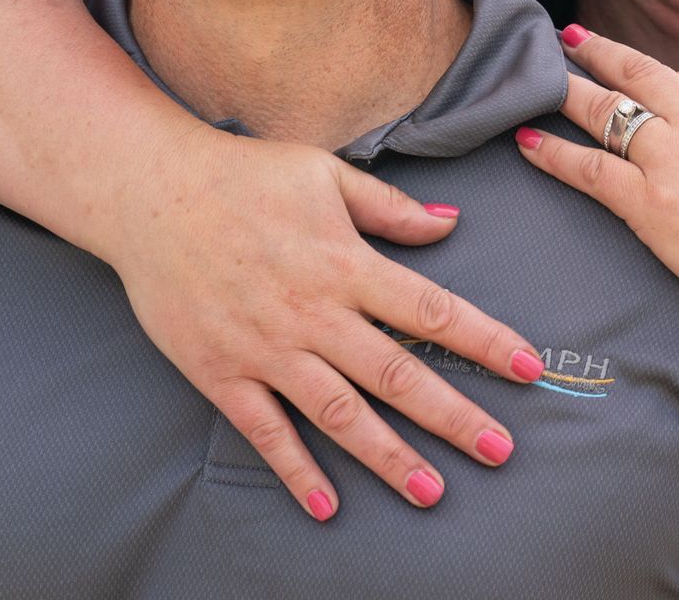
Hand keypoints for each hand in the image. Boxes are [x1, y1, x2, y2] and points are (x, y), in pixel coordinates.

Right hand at [101, 118, 546, 520]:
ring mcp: (266, 347)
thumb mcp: (325, 173)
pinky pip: (264, 430)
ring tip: (432, 492)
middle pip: (396, 375)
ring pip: (338, 414)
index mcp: (345, 262)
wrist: (149, 192)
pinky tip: (327, 505)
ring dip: (388, 456)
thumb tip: (451, 224)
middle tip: (500, 450)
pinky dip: (296, 470)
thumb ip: (390, 207)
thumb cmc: (244, 175)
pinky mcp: (220, 371)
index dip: (484, 341)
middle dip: (453, 416)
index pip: (430, 310)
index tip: (529, 368)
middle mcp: (313, 313)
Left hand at [513, 25, 678, 330]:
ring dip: (566, 90)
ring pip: (604, 111)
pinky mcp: (650, 205)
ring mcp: (672, 159)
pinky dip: (552, 152)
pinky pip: (587, 169)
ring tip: (536, 78)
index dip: (667, 79)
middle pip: (638, 74)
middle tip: (569, 39)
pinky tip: (526, 141)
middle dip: (599, 53)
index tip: (644, 78)